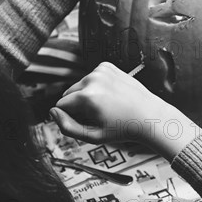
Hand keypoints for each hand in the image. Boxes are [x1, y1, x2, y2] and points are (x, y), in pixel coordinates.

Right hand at [49, 62, 201, 160]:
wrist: (149, 115)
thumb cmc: (123, 128)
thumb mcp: (93, 136)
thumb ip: (67, 127)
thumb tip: (52, 112)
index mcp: (87, 96)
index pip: (60, 106)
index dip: (71, 117)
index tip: (88, 123)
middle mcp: (92, 79)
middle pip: (68, 94)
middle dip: (77, 105)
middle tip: (99, 116)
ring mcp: (100, 70)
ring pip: (79, 85)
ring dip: (87, 95)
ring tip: (107, 106)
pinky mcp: (107, 65)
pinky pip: (91, 77)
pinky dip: (96, 86)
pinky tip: (110, 95)